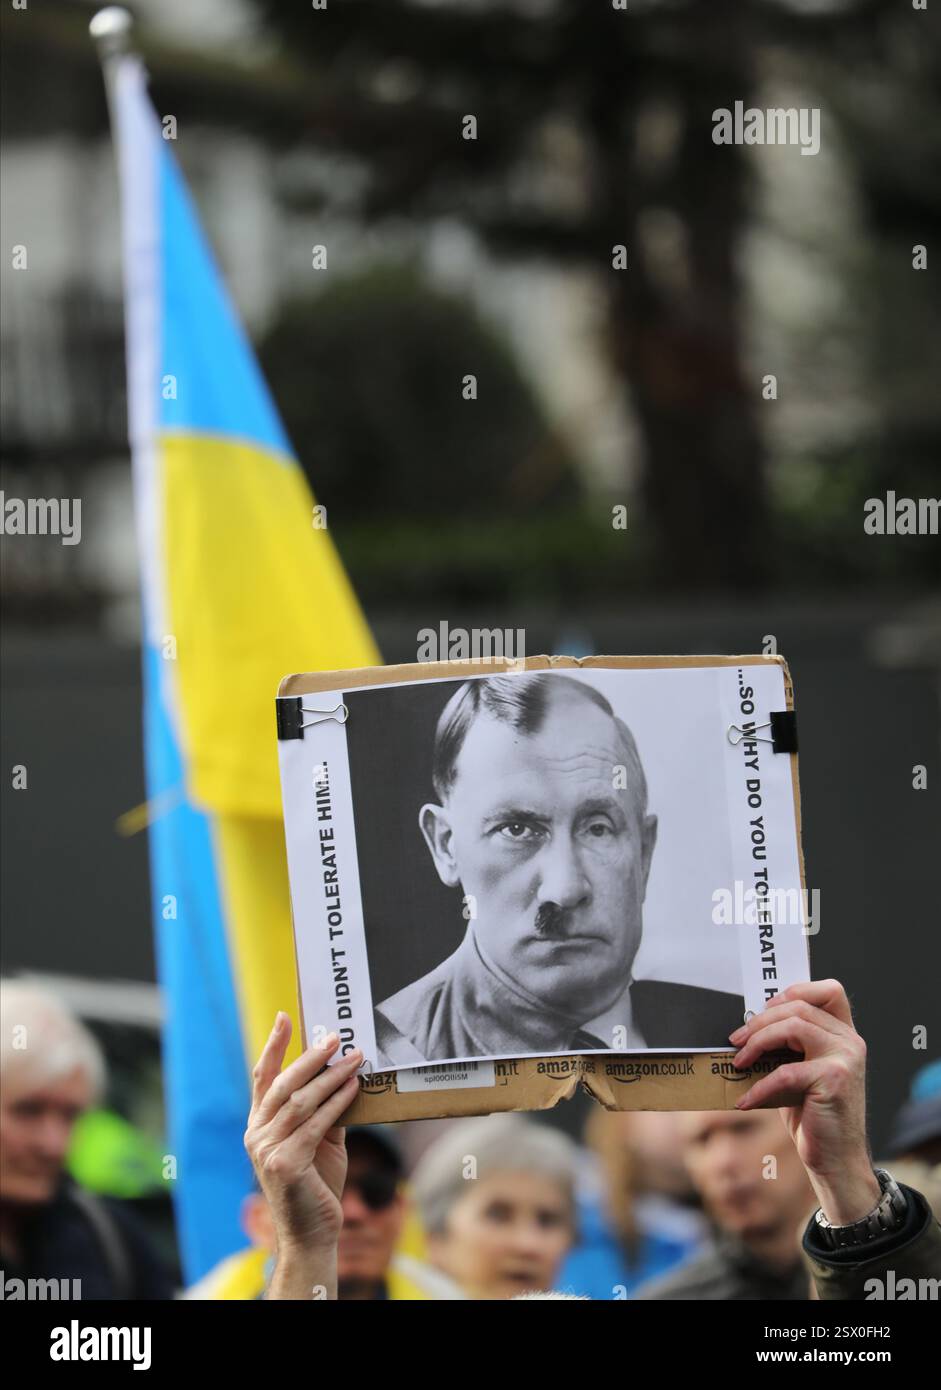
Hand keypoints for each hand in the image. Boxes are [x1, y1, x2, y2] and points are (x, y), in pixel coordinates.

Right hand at [244, 1014, 362, 1287]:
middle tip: (334, 1037)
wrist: (313, 1234)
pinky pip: (316, 1123)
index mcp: (259, 1126)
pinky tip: (353, 1087)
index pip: (263, 1078)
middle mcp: (256, 1135)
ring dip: (330, 1076)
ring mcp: (267, 1150)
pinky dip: (337, 1102)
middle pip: (282, 1084)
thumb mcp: (320, 1141)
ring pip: (300, 1101)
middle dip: (310, 1057)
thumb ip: (324, 1111)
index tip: (285, 1018)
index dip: (274, 1047)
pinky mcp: (285, 1163)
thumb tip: (342, 1075)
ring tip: (354, 1057)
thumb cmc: (317, 1186)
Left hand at [728, 979, 880, 1224]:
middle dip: (760, 1021)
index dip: (795, 990)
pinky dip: (759, 1086)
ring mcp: (846, 1058)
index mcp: (844, 1035)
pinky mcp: (834, 1079)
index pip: (830, 991)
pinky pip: (785, 1072)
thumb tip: (746, 1028)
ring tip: (738, 1062)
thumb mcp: (799, 1073)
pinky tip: (744, 1101)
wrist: (835, 1159)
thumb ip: (786, 1047)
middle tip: (735, 1040)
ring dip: (757, 1042)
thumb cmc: (812, 1115)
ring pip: (793, 1027)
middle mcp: (850, 1041)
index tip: (763, 1008)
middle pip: (799, 1007)